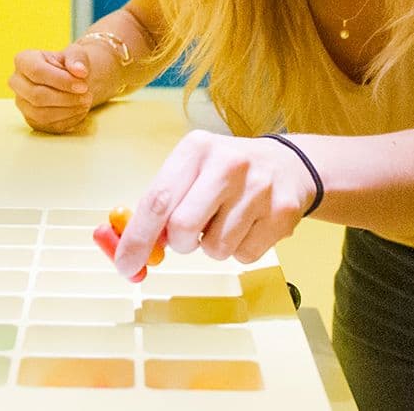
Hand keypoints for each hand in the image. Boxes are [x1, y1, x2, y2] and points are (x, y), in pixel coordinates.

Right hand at [10, 43, 93, 132]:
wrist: (70, 79)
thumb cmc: (69, 64)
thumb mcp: (76, 54)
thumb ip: (77, 59)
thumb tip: (80, 71)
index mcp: (23, 60)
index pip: (37, 71)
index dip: (61, 80)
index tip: (83, 85)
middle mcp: (17, 82)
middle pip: (37, 95)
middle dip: (66, 98)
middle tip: (87, 95)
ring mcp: (22, 103)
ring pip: (41, 114)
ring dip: (68, 111)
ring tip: (85, 102)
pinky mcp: (31, 120)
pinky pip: (49, 126)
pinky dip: (68, 120)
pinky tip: (80, 110)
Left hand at [111, 131, 314, 276]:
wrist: (288, 165)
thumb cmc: (226, 173)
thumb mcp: (191, 171)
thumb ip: (160, 205)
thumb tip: (132, 250)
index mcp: (197, 148)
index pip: (157, 199)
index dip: (137, 238)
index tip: (126, 264)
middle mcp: (229, 164)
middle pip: (183, 227)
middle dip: (178, 244)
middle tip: (187, 237)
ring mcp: (259, 189)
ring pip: (215, 249)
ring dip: (212, 246)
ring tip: (224, 221)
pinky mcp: (282, 214)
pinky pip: (244, 256)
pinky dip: (238, 250)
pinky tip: (247, 226)